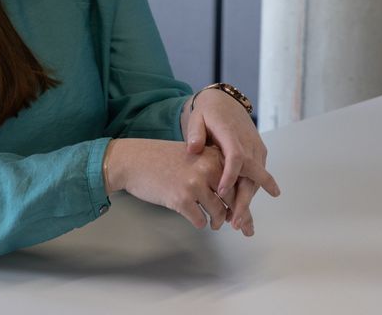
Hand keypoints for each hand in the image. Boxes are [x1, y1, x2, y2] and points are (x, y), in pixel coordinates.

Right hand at [103, 139, 233, 229]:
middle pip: (233, 199)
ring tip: (214, 223)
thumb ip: (213, 168)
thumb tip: (232, 194)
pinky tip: (197, 219)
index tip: (247, 213)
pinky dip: (200, 223)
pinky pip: (200, 220)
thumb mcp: (193, 155)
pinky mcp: (182, 200)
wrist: (134, 160)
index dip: (245, 200)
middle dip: (239, 217)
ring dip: (217, 221)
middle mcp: (207, 169)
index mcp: (213, 156)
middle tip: (240, 226)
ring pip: (219, 213)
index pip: (238, 181)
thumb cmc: (162, 159)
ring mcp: (195, 184)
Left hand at [184, 89, 279, 234]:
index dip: (230, 176)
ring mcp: (257, 150)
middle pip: (252, 175)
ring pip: (257, 180)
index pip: (236, 157)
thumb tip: (192, 148)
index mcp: (233, 135)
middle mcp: (249, 144)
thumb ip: (195, 132)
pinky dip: (250, 195)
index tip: (219, 193)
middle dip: (244, 200)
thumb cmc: (209, 113)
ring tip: (240, 224)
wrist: (226, 103)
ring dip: (248, 202)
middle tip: (236, 222)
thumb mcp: (198, 118)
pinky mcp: (259, 155)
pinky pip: (257, 178)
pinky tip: (241, 212)